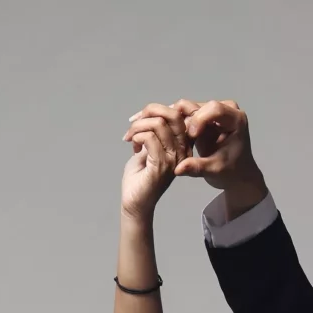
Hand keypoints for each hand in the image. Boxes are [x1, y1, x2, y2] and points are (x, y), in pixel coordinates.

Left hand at [119, 105, 185, 222]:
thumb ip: (154, 132)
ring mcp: (173, 159)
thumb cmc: (140, 177)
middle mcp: (182, 151)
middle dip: (149, 111)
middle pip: (173, 115)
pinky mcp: (161, 165)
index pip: (177, 115)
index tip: (138, 119)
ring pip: (158, 124)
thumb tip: (150, 114)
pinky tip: (133, 145)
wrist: (134, 202)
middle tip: (133, 123)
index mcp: (182, 146)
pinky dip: (137, 136)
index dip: (156, 109)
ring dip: (138, 126)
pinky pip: (150, 138)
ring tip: (130, 138)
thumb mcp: (148, 148)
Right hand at [171, 97, 266, 215]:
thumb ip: (197, 167)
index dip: (199, 119)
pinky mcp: (206, 116)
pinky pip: (188, 114)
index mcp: (237, 120)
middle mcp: (227, 110)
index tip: (192, 136)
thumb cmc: (232, 171)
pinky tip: (182, 140)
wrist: (236, 174)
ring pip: (191, 108)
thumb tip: (178, 169)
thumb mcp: (214, 171)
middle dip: (189, 123)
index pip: (215, 108)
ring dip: (183, 124)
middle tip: (183, 142)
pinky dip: (182, 125)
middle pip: (201, 106)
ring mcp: (216, 111)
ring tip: (183, 143)